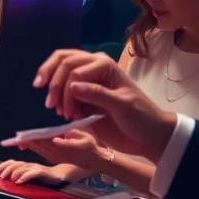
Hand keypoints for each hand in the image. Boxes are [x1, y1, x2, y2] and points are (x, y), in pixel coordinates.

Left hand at [0, 160, 81, 185]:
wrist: (65, 175)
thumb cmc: (46, 178)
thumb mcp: (31, 178)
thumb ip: (21, 178)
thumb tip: (7, 183)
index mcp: (26, 165)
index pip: (12, 163)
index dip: (2, 166)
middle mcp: (30, 165)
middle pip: (16, 164)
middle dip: (5, 170)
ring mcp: (38, 168)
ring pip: (24, 167)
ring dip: (14, 173)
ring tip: (8, 179)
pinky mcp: (45, 172)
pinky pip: (34, 173)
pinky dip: (26, 176)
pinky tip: (20, 181)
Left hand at [15, 130, 102, 167]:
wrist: (96, 160)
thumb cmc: (91, 145)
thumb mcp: (85, 137)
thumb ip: (72, 134)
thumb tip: (57, 136)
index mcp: (65, 148)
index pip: (48, 142)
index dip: (36, 139)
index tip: (26, 137)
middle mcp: (58, 154)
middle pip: (41, 145)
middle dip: (28, 141)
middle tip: (15, 139)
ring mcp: (56, 157)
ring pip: (39, 149)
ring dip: (28, 145)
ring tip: (16, 141)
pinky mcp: (54, 158)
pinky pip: (41, 152)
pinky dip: (32, 147)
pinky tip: (23, 144)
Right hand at [34, 49, 176, 161]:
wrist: (148, 136)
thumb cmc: (141, 118)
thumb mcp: (122, 105)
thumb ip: (98, 94)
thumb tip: (71, 86)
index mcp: (104, 65)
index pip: (73, 68)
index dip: (64, 87)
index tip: (66, 111)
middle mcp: (93, 68)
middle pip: (62, 62)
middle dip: (53, 83)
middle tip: (50, 104)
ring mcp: (87, 81)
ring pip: (60, 71)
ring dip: (54, 91)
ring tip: (57, 110)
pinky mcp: (83, 96)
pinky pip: (64, 90)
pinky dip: (59, 100)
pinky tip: (63, 113)